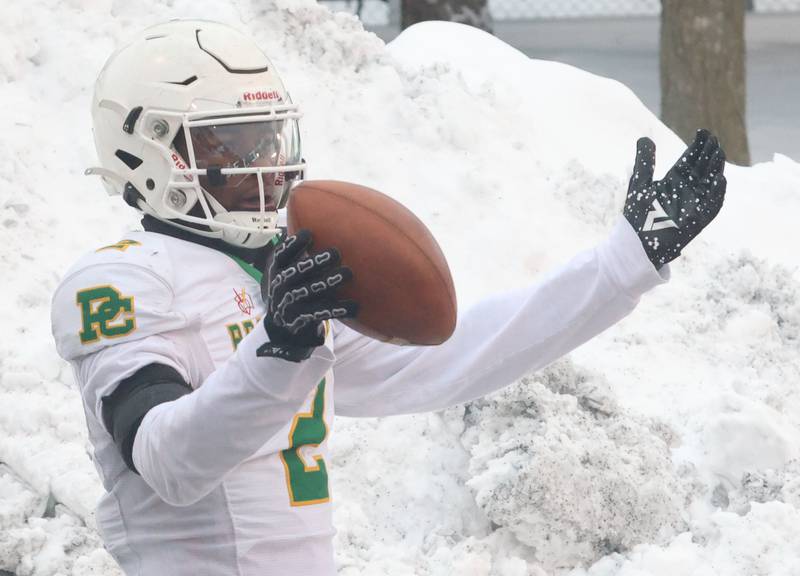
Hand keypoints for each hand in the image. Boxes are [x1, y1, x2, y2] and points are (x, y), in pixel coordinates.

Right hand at [257, 229, 357, 361]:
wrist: (282, 329)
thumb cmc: (293, 291)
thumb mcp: (288, 274)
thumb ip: (298, 257)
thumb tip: (320, 227)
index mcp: (275, 271)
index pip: (281, 255)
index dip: (293, 245)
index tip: (309, 234)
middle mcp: (279, 287)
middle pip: (297, 272)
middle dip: (316, 262)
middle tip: (336, 253)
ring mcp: (288, 304)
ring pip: (309, 291)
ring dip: (329, 281)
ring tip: (347, 273)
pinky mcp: (300, 320)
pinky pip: (320, 313)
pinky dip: (337, 309)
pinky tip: (353, 306)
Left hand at [624, 129, 726, 267]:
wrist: (635, 242)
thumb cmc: (637, 215)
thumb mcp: (640, 184)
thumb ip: (644, 162)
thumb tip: (645, 138)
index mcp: (674, 181)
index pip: (690, 160)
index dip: (697, 147)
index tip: (702, 132)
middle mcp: (687, 191)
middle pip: (702, 169)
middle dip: (709, 154)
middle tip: (713, 139)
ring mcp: (694, 205)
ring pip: (710, 184)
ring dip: (716, 169)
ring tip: (718, 153)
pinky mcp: (697, 220)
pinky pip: (711, 206)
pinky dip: (716, 194)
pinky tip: (719, 179)